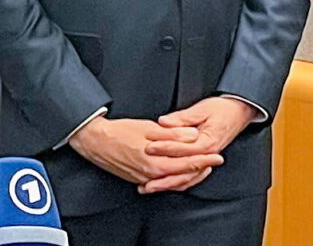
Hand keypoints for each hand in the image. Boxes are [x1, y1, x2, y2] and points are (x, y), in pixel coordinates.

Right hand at [70, 116, 222, 189]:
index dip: (206, 159)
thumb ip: (173, 135)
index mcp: (157, 163)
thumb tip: (192, 136)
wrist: (94, 141)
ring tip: (200, 167)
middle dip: (201, 168)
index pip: (189, 163)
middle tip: (214, 161)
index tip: (217, 155)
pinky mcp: (138, 179)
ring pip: (175, 182)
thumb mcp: (148, 128)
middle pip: (185, 176)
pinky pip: (163, 183)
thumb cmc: (118, 132)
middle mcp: (152, 175)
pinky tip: (178, 173)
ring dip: (190, 175)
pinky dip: (175, 178)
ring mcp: (145, 179)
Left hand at [140, 97, 255, 191]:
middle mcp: (208, 155)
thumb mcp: (201, 109)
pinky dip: (177, 181)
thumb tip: (164, 122)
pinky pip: (190, 176)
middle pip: (184, 170)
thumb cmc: (220, 110)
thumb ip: (182, 118)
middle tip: (145, 178)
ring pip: (187, 177)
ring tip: (150, 187)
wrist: (238, 113)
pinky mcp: (203, 160)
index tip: (148, 148)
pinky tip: (163, 184)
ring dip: (169, 183)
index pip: (183, 149)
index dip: (165, 148)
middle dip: (164, 176)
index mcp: (207, 142)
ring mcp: (206, 160)